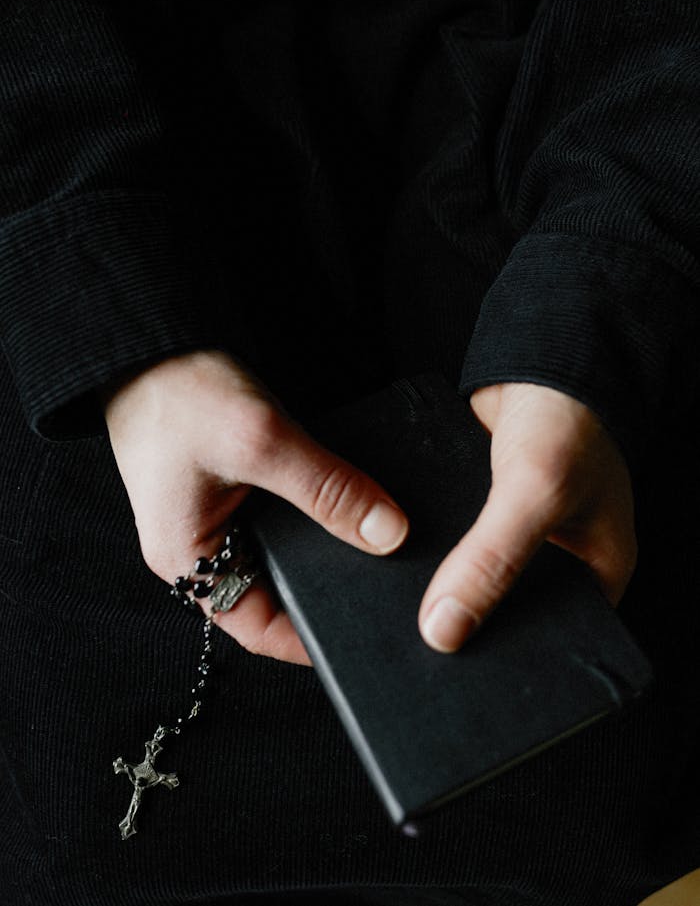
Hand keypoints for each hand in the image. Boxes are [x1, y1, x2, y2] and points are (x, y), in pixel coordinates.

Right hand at [99, 349, 408, 665]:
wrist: (150, 340)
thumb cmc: (179, 393)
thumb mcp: (261, 443)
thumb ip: (327, 489)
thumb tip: (389, 532)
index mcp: (188, 560)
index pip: (258, 630)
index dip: (313, 640)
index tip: (366, 631)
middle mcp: (201, 547)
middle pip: (276, 591)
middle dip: (327, 586)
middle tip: (385, 582)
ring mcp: (216, 515)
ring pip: (285, 550)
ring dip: (325, 542)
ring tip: (378, 539)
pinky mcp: (232, 485)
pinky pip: (282, 512)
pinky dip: (315, 507)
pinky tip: (351, 496)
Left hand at [418, 382, 636, 652]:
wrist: (540, 366)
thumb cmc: (570, 424)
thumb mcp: (535, 494)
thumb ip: (492, 559)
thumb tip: (442, 629)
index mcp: (595, 583)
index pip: (551, 647)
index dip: (507, 665)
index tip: (455, 682)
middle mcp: (556, 571)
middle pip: (505, 621)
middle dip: (465, 631)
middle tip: (417, 653)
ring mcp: (515, 546)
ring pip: (471, 587)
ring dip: (438, 593)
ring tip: (396, 620)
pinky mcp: (477, 522)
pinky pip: (448, 553)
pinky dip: (425, 559)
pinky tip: (392, 570)